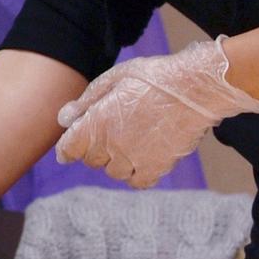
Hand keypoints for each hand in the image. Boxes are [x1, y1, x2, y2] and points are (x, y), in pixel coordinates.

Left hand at [55, 36, 258, 186]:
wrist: (195, 87)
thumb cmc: (153, 77)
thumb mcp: (112, 79)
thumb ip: (85, 101)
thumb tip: (63, 119)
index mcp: (96, 122)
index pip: (69, 149)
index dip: (66, 150)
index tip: (68, 151)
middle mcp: (112, 144)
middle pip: (91, 160)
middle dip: (94, 149)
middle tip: (109, 134)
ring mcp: (135, 158)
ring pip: (114, 172)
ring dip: (116, 161)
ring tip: (128, 144)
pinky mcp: (159, 166)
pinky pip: (138, 181)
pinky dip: (136, 174)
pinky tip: (142, 160)